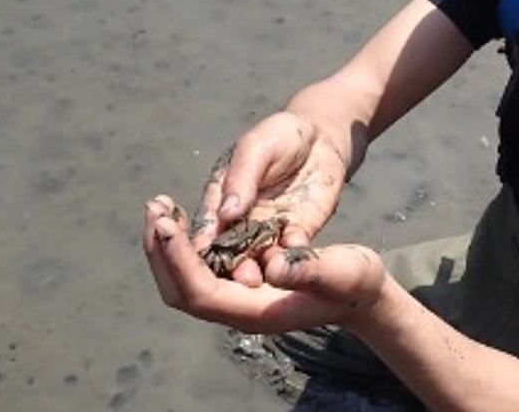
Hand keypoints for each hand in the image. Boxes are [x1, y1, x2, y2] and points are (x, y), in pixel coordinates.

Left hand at [143, 194, 385, 333]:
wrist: (364, 290)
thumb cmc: (356, 282)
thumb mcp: (341, 270)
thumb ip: (309, 269)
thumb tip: (272, 266)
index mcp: (257, 311)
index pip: (200, 293)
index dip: (180, 260)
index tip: (168, 226)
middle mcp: (239, 308)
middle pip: (181, 290)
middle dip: (162, 252)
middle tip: (154, 210)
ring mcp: (237, 297)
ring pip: (184, 279)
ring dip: (166, 246)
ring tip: (159, 207)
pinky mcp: (240, 281)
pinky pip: (199, 267)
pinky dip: (184, 243)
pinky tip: (182, 216)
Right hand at [192, 112, 348, 283]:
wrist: (319, 138)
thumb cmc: (279, 136)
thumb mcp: (257, 148)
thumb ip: (242, 178)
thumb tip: (225, 213)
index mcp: (219, 200)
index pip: (206, 228)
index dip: (201, 245)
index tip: (201, 260)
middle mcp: (239, 223)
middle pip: (229, 253)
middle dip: (232, 268)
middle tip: (240, 277)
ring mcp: (268, 231)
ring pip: (259, 259)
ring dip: (261, 271)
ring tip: (263, 280)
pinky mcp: (295, 234)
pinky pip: (291, 252)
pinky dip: (291, 260)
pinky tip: (293, 265)